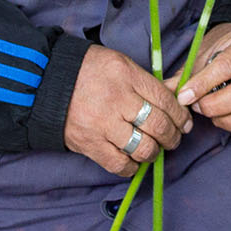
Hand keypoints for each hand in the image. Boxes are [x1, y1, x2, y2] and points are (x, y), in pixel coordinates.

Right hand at [64, 46, 192, 176]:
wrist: (45, 82)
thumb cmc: (88, 70)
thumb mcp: (120, 64)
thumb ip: (145, 81)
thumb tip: (174, 96)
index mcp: (126, 75)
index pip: (164, 99)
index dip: (180, 114)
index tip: (185, 122)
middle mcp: (117, 100)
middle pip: (158, 125)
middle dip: (172, 136)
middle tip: (174, 138)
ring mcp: (102, 124)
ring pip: (142, 147)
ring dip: (154, 152)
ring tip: (155, 149)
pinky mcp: (89, 144)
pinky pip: (119, 164)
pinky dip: (132, 166)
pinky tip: (135, 160)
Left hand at [166, 24, 230, 137]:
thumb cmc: (229, 48)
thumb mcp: (209, 49)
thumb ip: (189, 72)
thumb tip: (165, 91)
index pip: (226, 68)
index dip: (202, 85)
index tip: (183, 96)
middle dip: (211, 106)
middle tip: (196, 105)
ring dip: (223, 121)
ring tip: (212, 111)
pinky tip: (224, 116)